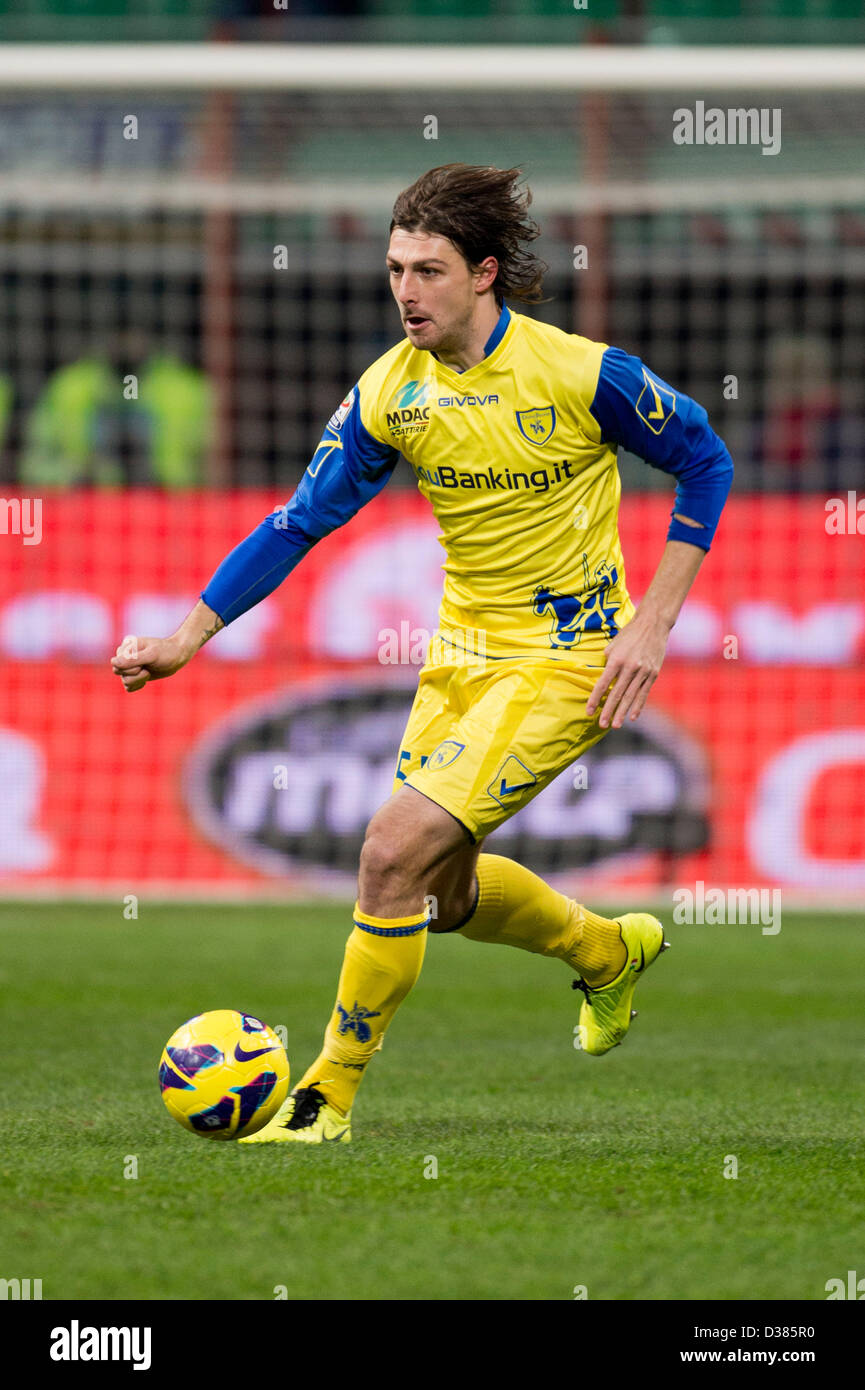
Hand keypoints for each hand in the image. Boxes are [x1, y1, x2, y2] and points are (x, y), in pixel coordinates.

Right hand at [110, 633, 190, 692]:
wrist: (177, 657)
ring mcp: (129, 666)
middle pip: (118, 672)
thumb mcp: (152, 655)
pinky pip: (128, 687)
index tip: (144, 663)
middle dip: (135, 674)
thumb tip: (114, 663)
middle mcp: (124, 656)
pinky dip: (139, 685)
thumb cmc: (166, 653)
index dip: (130, 668)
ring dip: (139, 679)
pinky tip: (147, 676)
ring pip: (124, 681)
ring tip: (149, 671)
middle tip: (147, 667)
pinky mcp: (134, 676)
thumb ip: (133, 659)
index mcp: (126, 647)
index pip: (117, 664)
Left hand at [586, 613, 669, 729]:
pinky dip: (638, 706)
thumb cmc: (629, 634)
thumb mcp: (612, 645)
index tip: (589, 711)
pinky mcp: (653, 674)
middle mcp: (630, 667)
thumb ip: (607, 663)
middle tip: (601, 724)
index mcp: (616, 660)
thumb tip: (602, 678)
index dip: (595, 699)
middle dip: (608, 711)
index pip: (603, 684)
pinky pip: (644, 693)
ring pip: (630, 697)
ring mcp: (643, 671)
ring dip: (622, 713)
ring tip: (615, 725)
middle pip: (617, 694)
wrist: (653, 625)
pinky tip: (632, 717)